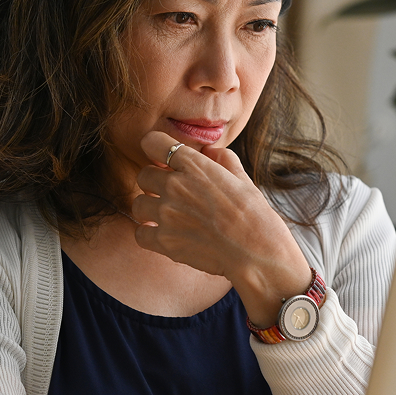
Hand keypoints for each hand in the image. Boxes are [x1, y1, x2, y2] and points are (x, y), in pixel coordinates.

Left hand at [132, 131, 311, 325]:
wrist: (256, 252)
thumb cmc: (254, 215)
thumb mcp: (243, 179)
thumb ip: (223, 159)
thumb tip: (210, 151)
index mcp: (195, 166)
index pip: (153, 142)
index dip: (156, 148)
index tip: (163, 159)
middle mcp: (176, 186)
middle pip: (143, 175)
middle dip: (155, 182)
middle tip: (171, 193)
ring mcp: (167, 214)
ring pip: (138, 204)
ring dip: (150, 208)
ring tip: (168, 216)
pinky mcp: (164, 241)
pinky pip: (140, 232)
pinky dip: (149, 233)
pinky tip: (166, 235)